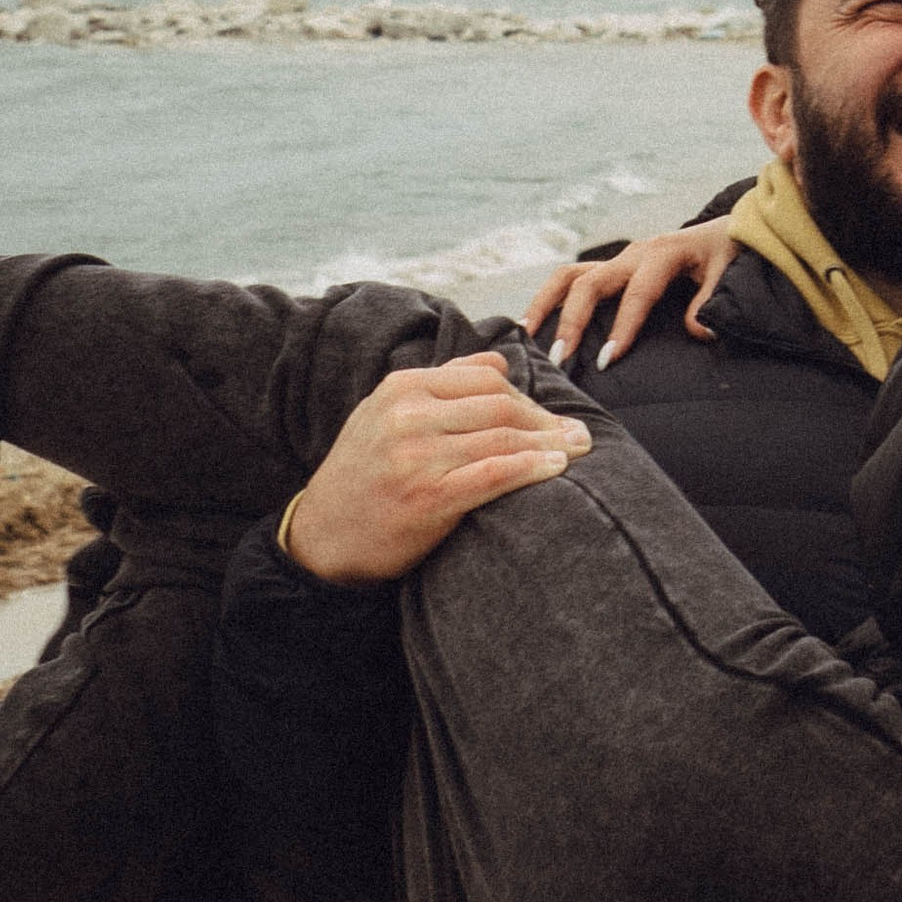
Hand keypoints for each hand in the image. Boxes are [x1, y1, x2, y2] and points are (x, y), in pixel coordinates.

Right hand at [282, 353, 591, 583]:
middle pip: (500, 406)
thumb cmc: (363, 474)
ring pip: (502, 437)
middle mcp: (408, 417)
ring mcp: (416, 458)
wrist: (321, 538)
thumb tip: (500, 362)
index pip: (484, 379)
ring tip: (580, 448)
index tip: (550, 415)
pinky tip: (556, 468)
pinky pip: (492, 475)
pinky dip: (530, 468)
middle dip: (546, 419)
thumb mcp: (386, 413)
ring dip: (550, 442)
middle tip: (578, 432)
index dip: (526, 396)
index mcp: (402, 388)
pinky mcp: (426, 499)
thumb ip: (442, 384)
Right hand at [519, 224, 735, 368]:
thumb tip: (699, 331)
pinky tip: (533, 325)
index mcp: (662, 254)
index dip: (623, 327)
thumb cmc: (724, 253)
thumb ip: (712, 300)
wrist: (725, 228)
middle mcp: (632, 255)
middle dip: (572, 321)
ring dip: (545, 305)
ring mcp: (617, 259)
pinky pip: (571, 279)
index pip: (638, 293)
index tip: (607, 361)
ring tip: (526, 337)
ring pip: (569, 276)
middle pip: (590, 282)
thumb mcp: (728, 271)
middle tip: (559, 359)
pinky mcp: (610, 267)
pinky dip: (549, 300)